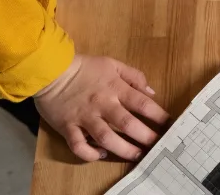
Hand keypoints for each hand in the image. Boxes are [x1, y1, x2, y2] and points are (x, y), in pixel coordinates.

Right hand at [34, 54, 168, 161]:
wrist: (50, 70)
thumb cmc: (84, 67)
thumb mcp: (112, 64)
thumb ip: (134, 76)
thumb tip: (152, 93)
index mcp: (115, 88)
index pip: (142, 104)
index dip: (158, 115)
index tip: (169, 125)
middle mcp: (102, 104)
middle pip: (127, 124)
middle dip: (145, 136)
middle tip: (156, 145)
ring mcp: (84, 117)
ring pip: (106, 137)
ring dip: (123, 149)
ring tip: (137, 155)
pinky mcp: (68, 127)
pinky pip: (79, 146)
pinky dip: (90, 153)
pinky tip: (101, 154)